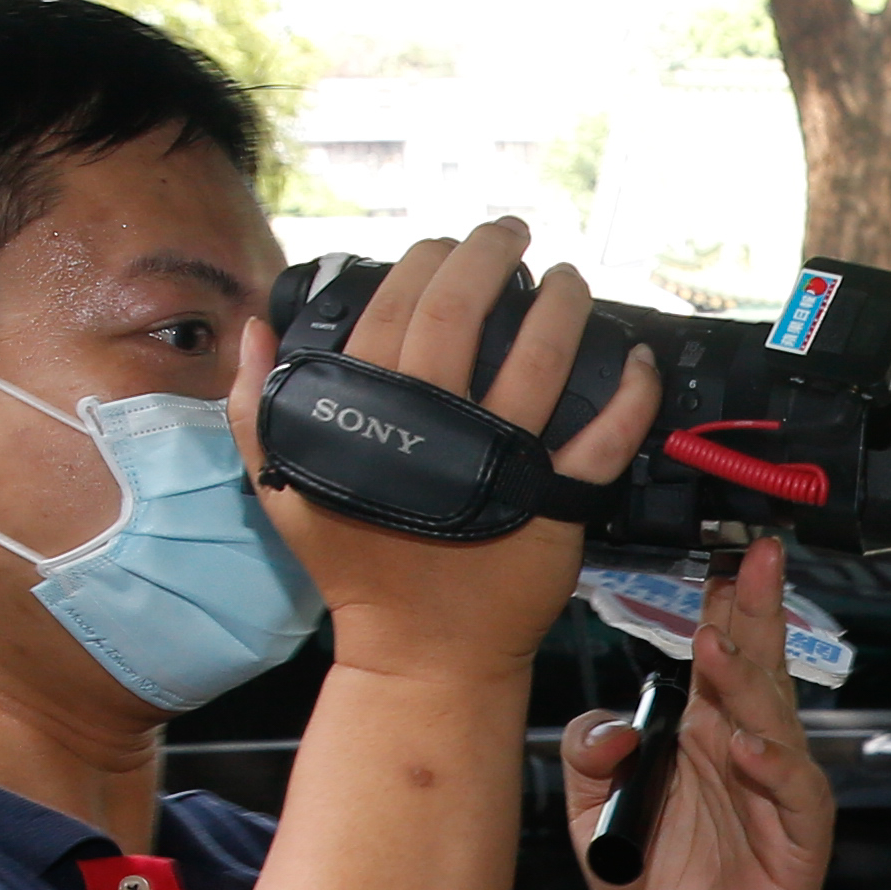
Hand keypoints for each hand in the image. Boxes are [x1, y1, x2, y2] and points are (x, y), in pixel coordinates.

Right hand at [231, 215, 656, 675]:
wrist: (424, 656)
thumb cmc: (361, 572)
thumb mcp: (285, 490)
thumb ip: (257, 408)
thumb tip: (254, 331)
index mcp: (373, 414)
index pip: (400, 302)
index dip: (430, 258)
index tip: (450, 246)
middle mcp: (438, 428)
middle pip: (466, 309)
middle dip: (494, 251)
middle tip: (512, 234)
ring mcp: (503, 463)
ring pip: (543, 356)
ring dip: (565, 301)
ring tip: (571, 279)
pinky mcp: (559, 502)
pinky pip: (607, 435)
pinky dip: (633, 391)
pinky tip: (636, 357)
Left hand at [578, 538, 831, 889]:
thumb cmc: (650, 882)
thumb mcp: (589, 814)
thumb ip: (587, 757)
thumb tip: (612, 724)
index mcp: (702, 731)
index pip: (719, 652)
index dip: (725, 603)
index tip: (724, 551)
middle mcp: (744, 747)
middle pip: (758, 666)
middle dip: (758, 609)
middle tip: (755, 557)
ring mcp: (776, 789)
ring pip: (773, 720)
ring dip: (750, 682)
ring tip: (722, 647)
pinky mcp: (796, 838)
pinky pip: (790, 792)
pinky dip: (772, 766)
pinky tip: (749, 746)